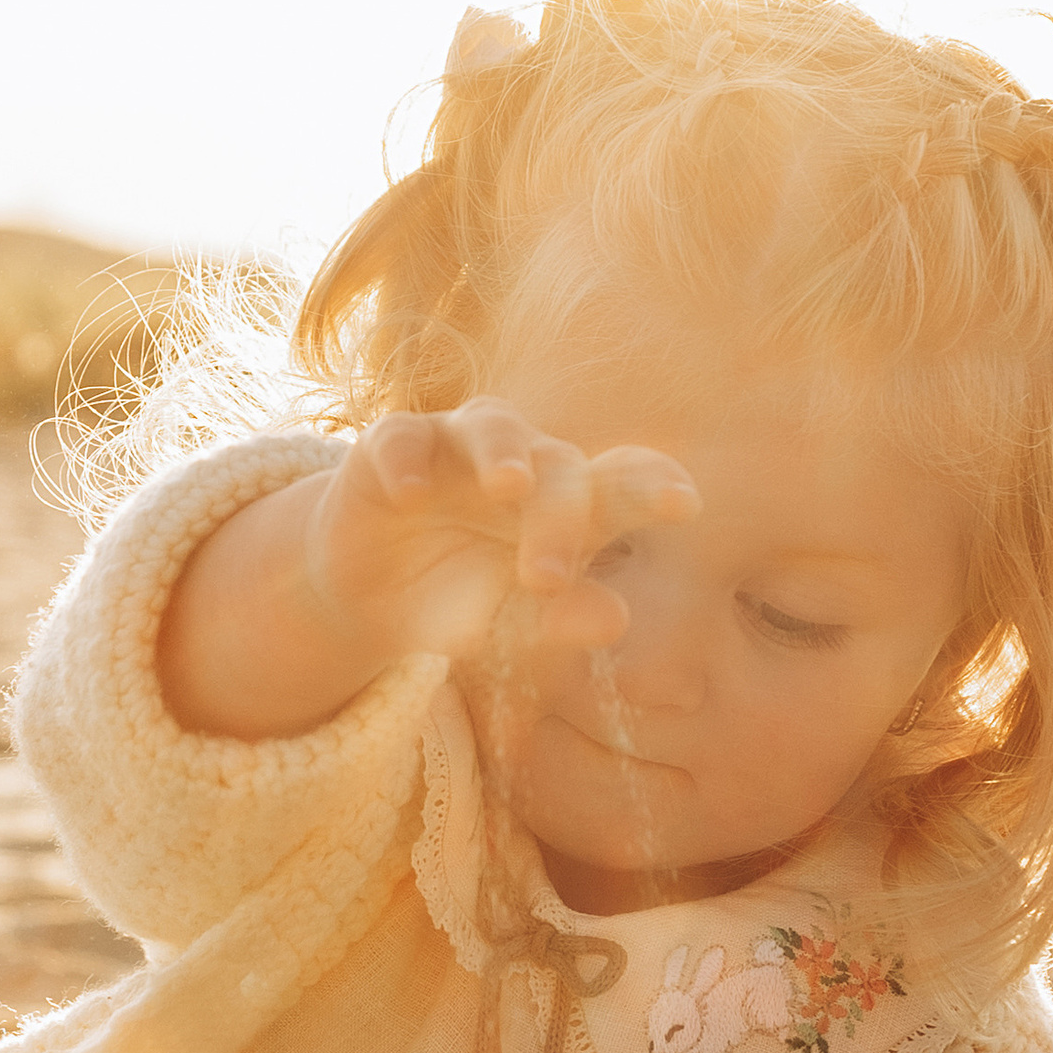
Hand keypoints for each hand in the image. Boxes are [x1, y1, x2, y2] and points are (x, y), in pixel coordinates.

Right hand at [158, 404, 695, 741]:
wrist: (368, 597)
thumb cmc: (459, 601)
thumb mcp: (506, 624)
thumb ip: (557, 620)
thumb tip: (615, 619)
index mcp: (570, 506)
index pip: (625, 480)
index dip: (654, 484)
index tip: (684, 505)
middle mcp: (525, 461)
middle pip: (561, 467)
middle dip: (560, 519)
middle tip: (546, 580)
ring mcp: (459, 446)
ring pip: (494, 428)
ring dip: (504, 455)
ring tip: (509, 487)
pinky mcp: (394, 445)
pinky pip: (404, 437)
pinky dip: (408, 459)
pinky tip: (410, 494)